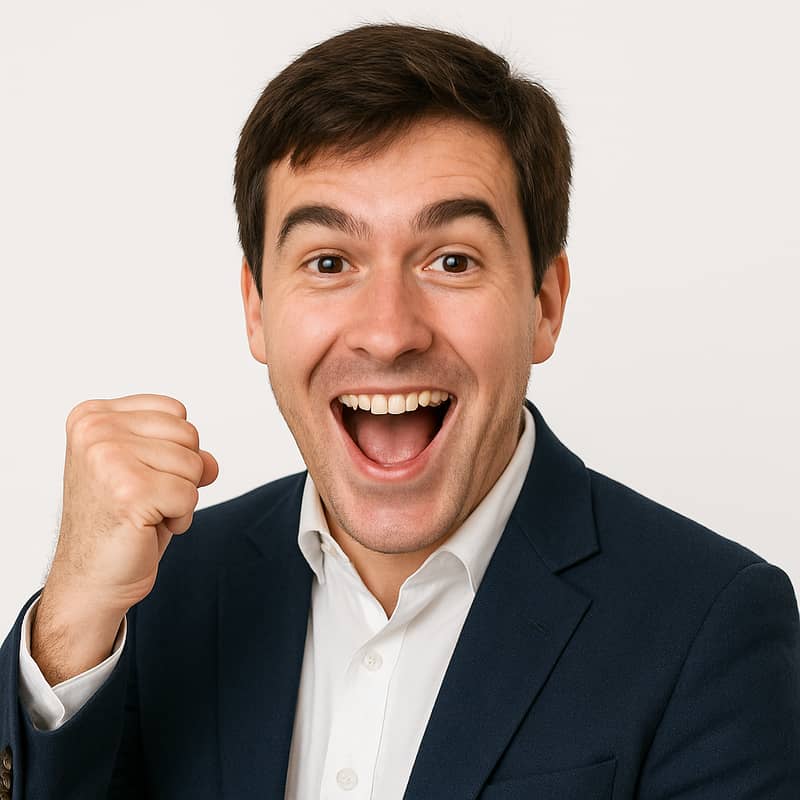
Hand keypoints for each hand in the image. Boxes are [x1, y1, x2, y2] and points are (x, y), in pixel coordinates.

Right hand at [32, 394, 217, 682]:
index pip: (175, 411)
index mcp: (93, 416)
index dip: (174, 450)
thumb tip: (210, 463)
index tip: (139, 477)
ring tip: (144, 513)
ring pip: (193, 464)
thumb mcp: (150, 470)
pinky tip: (147, 528)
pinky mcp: (130, 491)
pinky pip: (190, 495)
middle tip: (143, 499)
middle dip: (181, 474)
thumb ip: (182, 450)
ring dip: (181, 497)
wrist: (89, 579)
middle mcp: (95, 430)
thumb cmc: (118, 522)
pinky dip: (180, 518)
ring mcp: (109, 458)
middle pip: (188, 434)